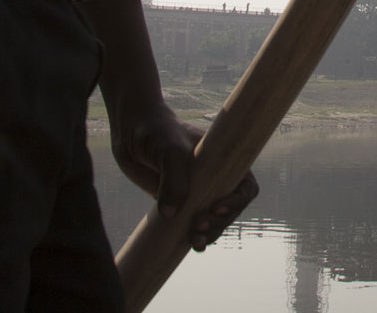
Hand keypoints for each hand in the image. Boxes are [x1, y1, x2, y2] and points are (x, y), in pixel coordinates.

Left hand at [110, 104, 258, 252]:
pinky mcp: (180, 202)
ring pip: (214, 220)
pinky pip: (193, 223)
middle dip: (219, 223)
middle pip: (230, 209)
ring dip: (208, 234)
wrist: (131, 131)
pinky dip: (193, 235)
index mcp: (224, 161)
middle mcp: (215, 177)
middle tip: (197, 228)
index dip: (236, 202)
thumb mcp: (169, 150)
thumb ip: (173, 179)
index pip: (245, 186)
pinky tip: (187, 245)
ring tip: (194, 242)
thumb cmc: (157, 131)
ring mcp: (198, 191)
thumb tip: (172, 214)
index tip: (216, 209)